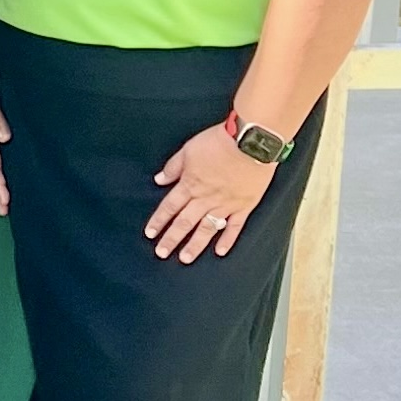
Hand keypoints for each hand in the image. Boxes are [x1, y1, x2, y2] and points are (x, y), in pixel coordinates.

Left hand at [147, 121, 275, 262]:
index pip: (170, 207)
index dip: (159, 221)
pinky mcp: (245, 206)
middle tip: (162, 253)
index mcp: (190, 184)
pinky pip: (234, 227)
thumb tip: (159, 180)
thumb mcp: (188, 150)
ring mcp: (226, 204)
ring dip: (195, 245)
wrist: (250, 142)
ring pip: (207, 229)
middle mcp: (206, 198)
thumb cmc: (219, 142)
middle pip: (185, 222)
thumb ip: (173, 167)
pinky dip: (227, 240)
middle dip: (172, 239)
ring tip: (185, 258)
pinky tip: (219, 252)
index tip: (150, 234)